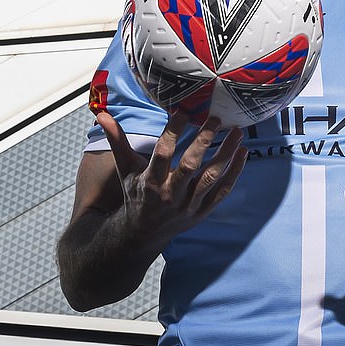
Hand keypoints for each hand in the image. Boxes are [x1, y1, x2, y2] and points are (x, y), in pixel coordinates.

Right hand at [96, 109, 247, 249]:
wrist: (144, 233)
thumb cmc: (135, 195)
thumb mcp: (125, 169)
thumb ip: (117, 141)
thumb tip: (102, 115)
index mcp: (151, 182)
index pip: (163, 153)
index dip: (173, 132)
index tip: (183, 112)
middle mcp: (171, 194)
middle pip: (191, 166)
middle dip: (204, 141)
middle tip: (216, 119)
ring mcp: (189, 204)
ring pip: (211, 177)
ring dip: (226, 154)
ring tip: (237, 132)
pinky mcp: (203, 211)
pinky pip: (222, 191)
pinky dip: (234, 173)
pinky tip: (242, 153)